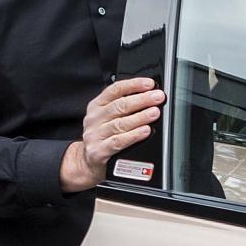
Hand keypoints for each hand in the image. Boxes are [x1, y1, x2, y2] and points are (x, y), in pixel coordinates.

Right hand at [61, 77, 162, 192]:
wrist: (88, 161)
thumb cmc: (103, 136)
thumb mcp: (107, 118)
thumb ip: (123, 106)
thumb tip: (149, 96)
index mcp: (97, 106)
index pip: (115, 90)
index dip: (133, 85)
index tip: (149, 84)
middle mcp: (94, 118)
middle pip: (119, 106)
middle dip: (142, 100)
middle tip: (158, 97)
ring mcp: (95, 135)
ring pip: (120, 123)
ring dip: (140, 117)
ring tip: (154, 113)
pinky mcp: (98, 151)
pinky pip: (118, 142)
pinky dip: (134, 136)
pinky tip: (145, 131)